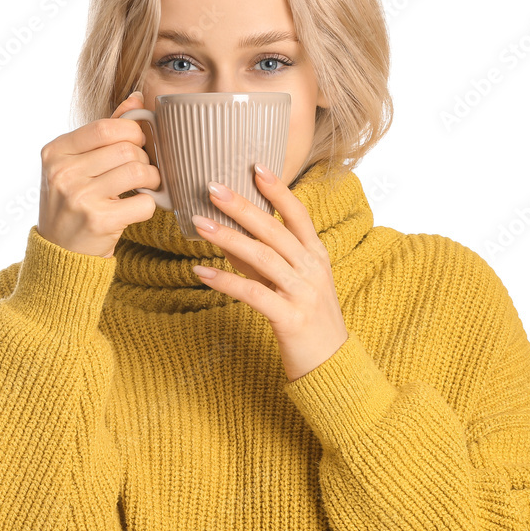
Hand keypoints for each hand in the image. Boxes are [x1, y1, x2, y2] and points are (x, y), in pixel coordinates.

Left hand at [190, 163, 348, 382]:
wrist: (330, 364)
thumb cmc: (307, 318)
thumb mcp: (291, 282)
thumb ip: (264, 259)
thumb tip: (227, 235)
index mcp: (316, 255)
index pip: (298, 214)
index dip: (278, 190)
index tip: (255, 166)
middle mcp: (312, 269)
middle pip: (275, 231)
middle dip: (243, 207)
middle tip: (213, 188)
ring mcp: (303, 293)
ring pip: (263, 258)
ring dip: (228, 239)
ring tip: (199, 225)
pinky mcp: (290, 318)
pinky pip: (254, 294)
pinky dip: (226, 281)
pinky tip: (201, 272)